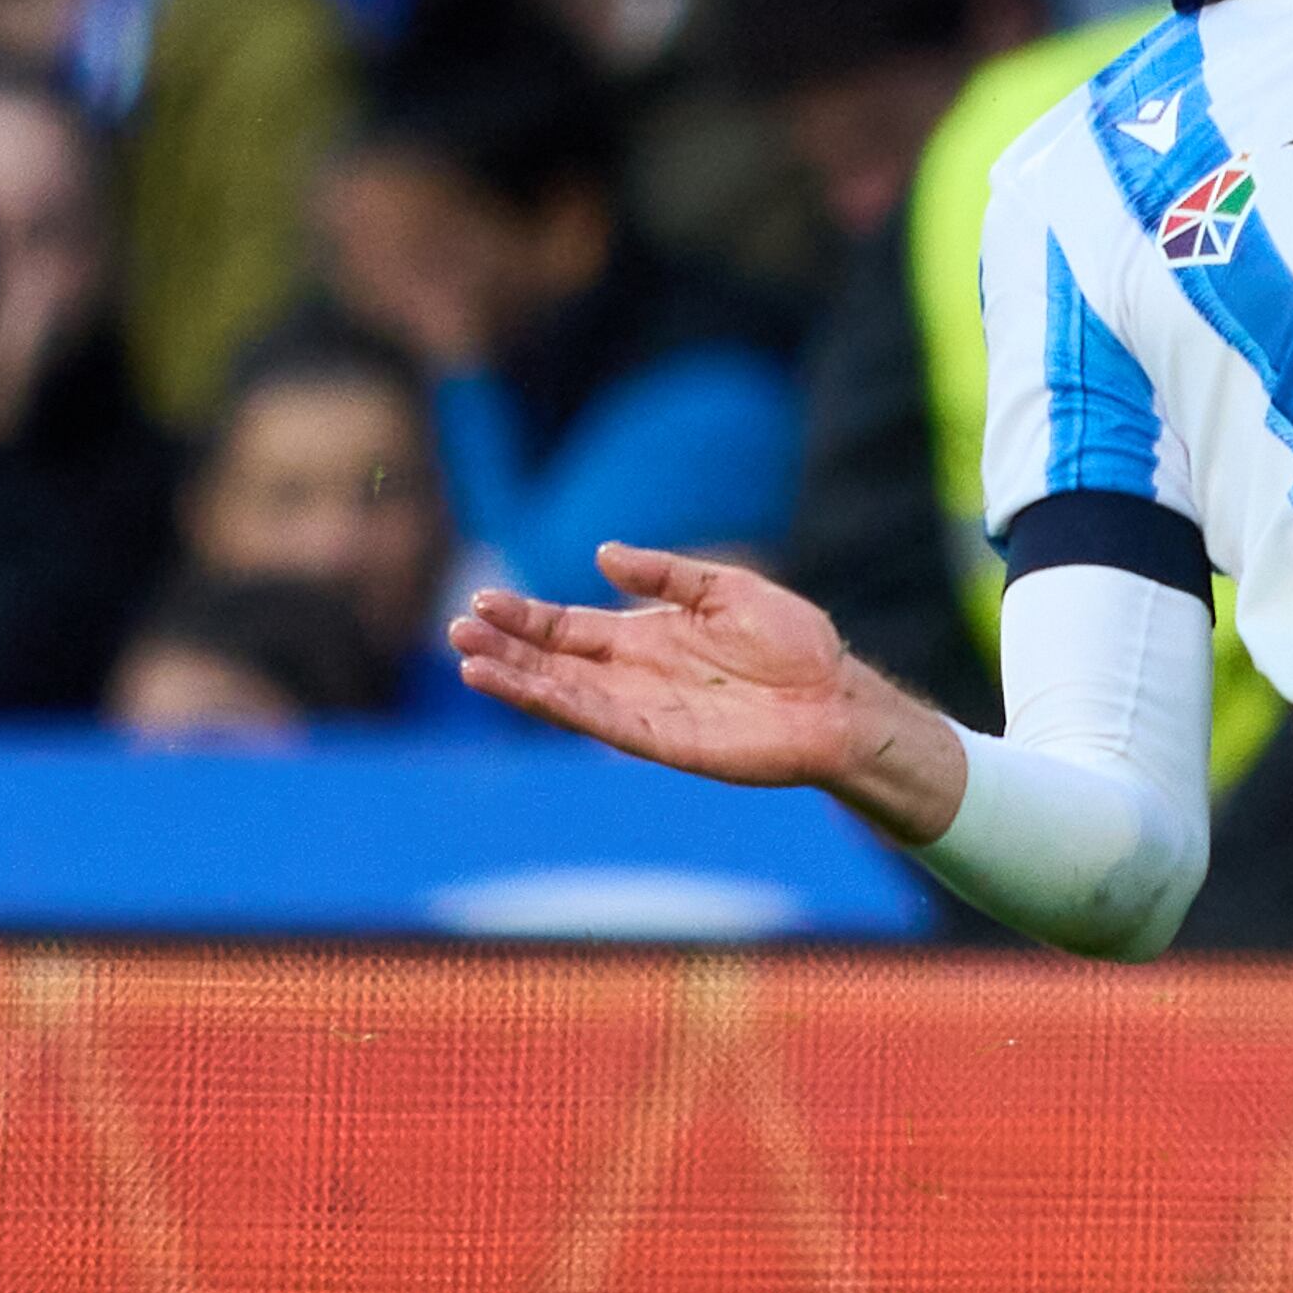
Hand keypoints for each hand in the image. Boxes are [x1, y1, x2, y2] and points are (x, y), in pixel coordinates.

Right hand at [453, 546, 966, 840]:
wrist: (836, 700)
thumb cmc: (793, 645)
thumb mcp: (727, 590)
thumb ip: (665, 574)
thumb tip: (601, 553)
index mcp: (645, 636)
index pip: (568, 626)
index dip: (525, 617)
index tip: (482, 602)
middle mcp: (633, 674)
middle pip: (552, 661)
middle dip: (505, 646)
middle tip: (456, 628)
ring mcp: (641, 709)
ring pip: (562, 693)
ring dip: (515, 680)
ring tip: (468, 660)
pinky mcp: (657, 739)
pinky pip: (596, 720)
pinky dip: (556, 705)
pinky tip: (521, 689)